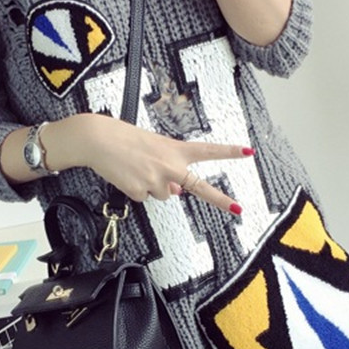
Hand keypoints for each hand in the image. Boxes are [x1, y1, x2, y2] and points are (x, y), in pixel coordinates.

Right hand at [50, 114, 249, 214]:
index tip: (249, 152)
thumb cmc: (124, 138)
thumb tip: (176, 194)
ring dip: (152, 186)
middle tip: (239, 210)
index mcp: (175, 149)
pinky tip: (127, 175)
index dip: (229, 152)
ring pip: (164, 195)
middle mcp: (171, 166)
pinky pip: (144, 198)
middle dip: (220, 199)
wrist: (98, 140)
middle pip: (199, 187)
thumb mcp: (153, 147)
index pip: (207, 150)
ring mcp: (157, 180)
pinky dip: (135, 190)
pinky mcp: (141, 191)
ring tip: (136, 169)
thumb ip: (169, 168)